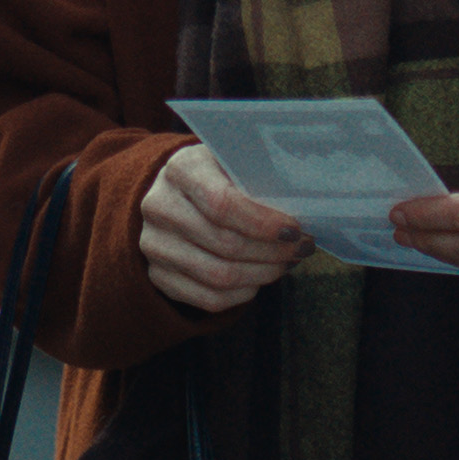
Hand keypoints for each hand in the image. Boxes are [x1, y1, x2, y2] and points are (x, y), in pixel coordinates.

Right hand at [140, 142, 312, 310]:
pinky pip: (208, 299)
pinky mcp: (158, 275)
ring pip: (218, 276)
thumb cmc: (216, 174)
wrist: (174, 192)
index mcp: (182, 169)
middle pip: (225, 244)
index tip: (294, 230)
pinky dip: (243, 294)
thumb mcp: (233, 160)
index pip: (222, 204)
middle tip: (302, 248)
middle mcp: (159, 206)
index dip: (263, 223)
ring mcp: (154, 244)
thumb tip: (304, 206)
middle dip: (272, 252)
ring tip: (285, 263)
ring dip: (262, 274)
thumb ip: (259, 177)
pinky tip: (260, 279)